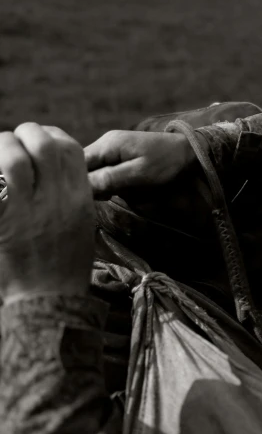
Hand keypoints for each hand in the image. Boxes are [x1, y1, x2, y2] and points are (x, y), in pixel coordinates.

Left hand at [0, 123, 95, 300]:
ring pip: (13, 159)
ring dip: (1, 148)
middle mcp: (57, 198)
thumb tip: (51, 165)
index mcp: (78, 196)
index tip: (38, 140)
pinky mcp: (4, 223)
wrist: (49, 299)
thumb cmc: (66, 262)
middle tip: (12, 142)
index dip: (51, 135)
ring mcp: (29, 211)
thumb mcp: (81, 221)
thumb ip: (70, 192)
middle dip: (24, 133)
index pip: (68, 147)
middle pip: (42, 144)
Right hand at [85, 130, 197, 199]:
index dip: (77, 183)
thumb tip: (83, 187)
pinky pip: (103, 169)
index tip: (85, 199)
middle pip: (82, 167)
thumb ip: (111, 179)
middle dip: (88, 185)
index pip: (77, 164)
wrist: (188, 151)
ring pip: (92, 170)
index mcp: (107, 145)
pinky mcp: (119, 155)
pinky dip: (106, 181)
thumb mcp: (140, 173)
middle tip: (103, 197)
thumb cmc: (165, 162)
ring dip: (98, 184)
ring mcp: (111, 147)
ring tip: (112, 193)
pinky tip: (116, 189)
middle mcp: (105, 143)